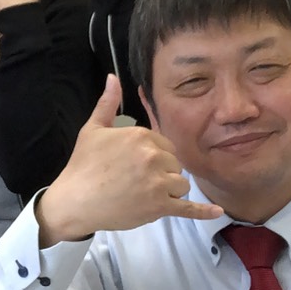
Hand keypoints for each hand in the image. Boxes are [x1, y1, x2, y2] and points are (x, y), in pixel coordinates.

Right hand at [36, 77, 221, 243]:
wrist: (74, 201)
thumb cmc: (82, 165)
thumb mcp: (93, 129)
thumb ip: (107, 103)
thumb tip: (113, 77)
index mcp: (140, 136)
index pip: (165, 144)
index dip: (154, 154)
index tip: (136, 163)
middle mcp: (153, 157)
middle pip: (175, 163)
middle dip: (162, 171)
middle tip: (138, 180)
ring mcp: (158, 183)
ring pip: (181, 184)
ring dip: (169, 189)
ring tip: (146, 194)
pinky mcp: (159, 207)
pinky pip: (187, 208)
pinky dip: (203, 212)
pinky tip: (217, 212)